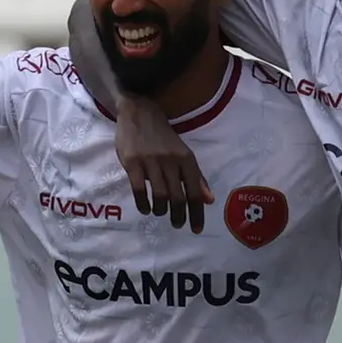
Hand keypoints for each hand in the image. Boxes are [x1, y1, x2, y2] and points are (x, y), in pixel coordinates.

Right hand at [113, 94, 209, 232]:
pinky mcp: (132, 162)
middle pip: (178, 197)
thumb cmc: (163, 137)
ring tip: (160, 212)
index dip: (197, 213)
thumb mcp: (183, 154)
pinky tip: (145, 208)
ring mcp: (151, 161)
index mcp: (186, 159)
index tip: (196, 229)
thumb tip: (209, 200)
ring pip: (160, 195)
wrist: (139, 113)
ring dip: (161, 210)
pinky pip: (138, 189)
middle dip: (179, 215)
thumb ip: (196, 177)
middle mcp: (171, 160)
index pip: (195, 191)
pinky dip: (143, 204)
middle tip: (177, 224)